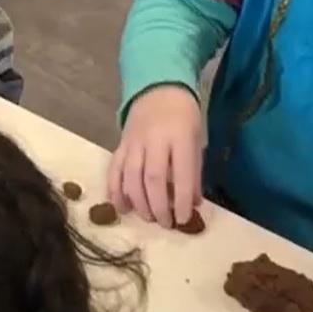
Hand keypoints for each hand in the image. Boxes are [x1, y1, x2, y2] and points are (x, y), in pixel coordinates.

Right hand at [109, 85, 205, 227]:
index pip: (181, 173)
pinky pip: (115, 169)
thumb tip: (193, 201)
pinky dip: (116, 190)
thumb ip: (194, 169)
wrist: (158, 88)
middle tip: (166, 223)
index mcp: (180, 137)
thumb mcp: (197, 138)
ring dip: (139, 201)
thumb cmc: (184, 115)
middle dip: (159, 205)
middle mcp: (155, 140)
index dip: (183, 199)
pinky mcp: (120, 144)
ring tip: (147, 218)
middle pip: (153, 178)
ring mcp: (134, 142)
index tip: (186, 219)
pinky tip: (121, 207)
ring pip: (132, 176)